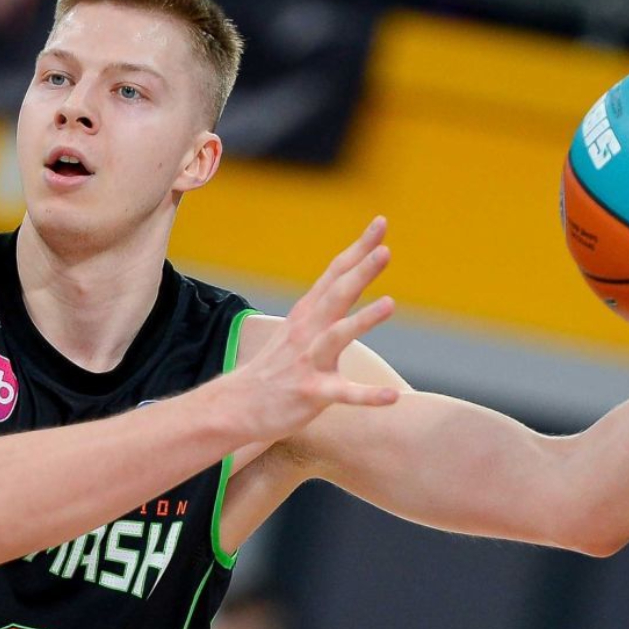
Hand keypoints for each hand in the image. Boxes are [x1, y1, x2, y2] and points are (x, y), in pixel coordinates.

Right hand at [226, 216, 400, 441]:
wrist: (236, 405)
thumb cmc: (275, 367)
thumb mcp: (297, 329)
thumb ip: (323, 307)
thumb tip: (347, 280)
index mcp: (307, 314)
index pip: (336, 273)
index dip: (358, 248)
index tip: (380, 223)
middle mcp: (307, 332)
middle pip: (337, 295)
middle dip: (361, 271)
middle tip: (385, 250)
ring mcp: (308, 362)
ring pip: (337, 336)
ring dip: (363, 319)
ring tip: (390, 303)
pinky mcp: (311, 394)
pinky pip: (344, 394)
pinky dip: (368, 396)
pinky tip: (392, 396)